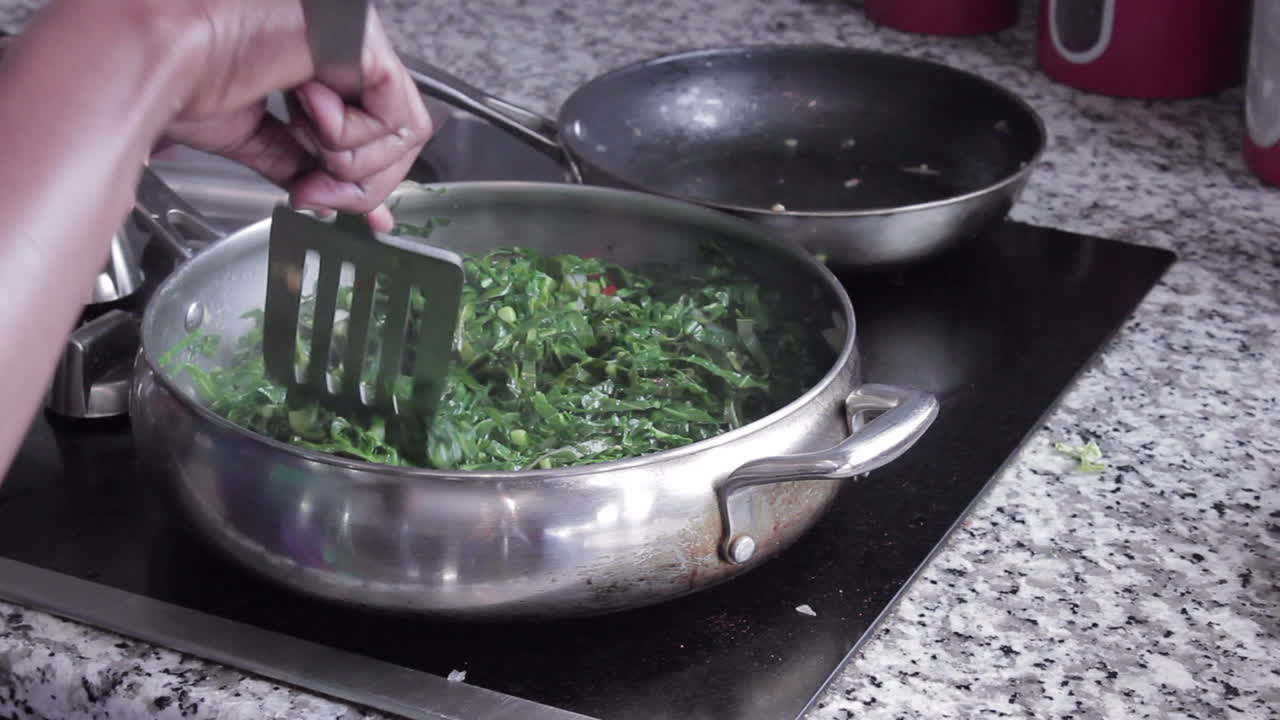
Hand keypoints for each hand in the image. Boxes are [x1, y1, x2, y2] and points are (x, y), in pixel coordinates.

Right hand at [162, 0, 432, 230]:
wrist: (159, 61)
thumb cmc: (184, 81)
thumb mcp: (262, 142)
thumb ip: (307, 170)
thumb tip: (338, 209)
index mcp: (324, 69)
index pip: (382, 131)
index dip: (369, 180)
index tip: (331, 203)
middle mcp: (347, 53)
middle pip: (401, 137)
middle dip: (359, 183)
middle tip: (312, 186)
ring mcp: (358, 43)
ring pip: (404, 131)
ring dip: (349, 158)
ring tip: (301, 133)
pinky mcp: (362, 40)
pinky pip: (395, 112)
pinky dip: (352, 135)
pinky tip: (309, 112)